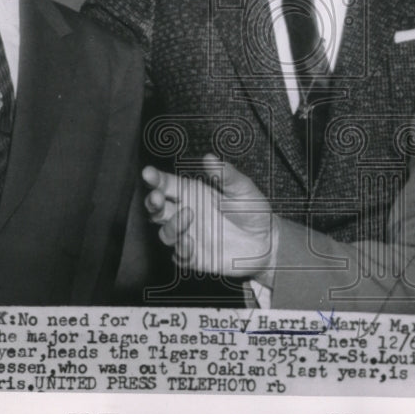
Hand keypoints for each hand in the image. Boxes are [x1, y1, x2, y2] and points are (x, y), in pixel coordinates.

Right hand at [143, 155, 277, 284]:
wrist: (266, 242)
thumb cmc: (253, 210)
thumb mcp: (243, 189)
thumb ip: (226, 175)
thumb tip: (209, 157)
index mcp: (193, 193)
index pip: (166, 184)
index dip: (154, 178)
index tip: (148, 173)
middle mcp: (186, 213)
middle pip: (157, 208)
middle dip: (152, 202)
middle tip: (157, 197)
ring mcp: (188, 235)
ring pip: (165, 232)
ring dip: (171, 225)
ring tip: (188, 215)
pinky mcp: (194, 256)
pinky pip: (179, 255)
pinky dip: (181, 249)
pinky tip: (190, 243)